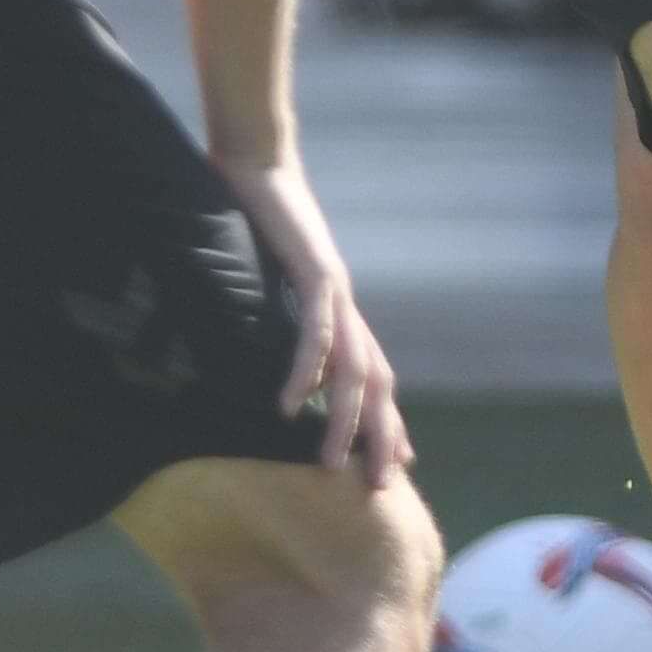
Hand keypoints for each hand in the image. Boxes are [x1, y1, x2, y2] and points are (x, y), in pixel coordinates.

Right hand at [218, 153, 407, 488]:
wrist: (259, 164)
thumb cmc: (256, 223)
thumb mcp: (267, 287)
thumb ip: (273, 322)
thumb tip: (258, 363)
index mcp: (342, 312)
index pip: (375, 377)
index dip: (387, 421)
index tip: (395, 467)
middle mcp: (348, 306)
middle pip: (378, 383)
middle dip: (381, 436)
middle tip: (380, 487)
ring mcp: (336, 289)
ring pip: (354, 368)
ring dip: (344, 419)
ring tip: (331, 464)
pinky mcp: (314, 271)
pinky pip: (316, 330)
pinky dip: (305, 369)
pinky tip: (289, 406)